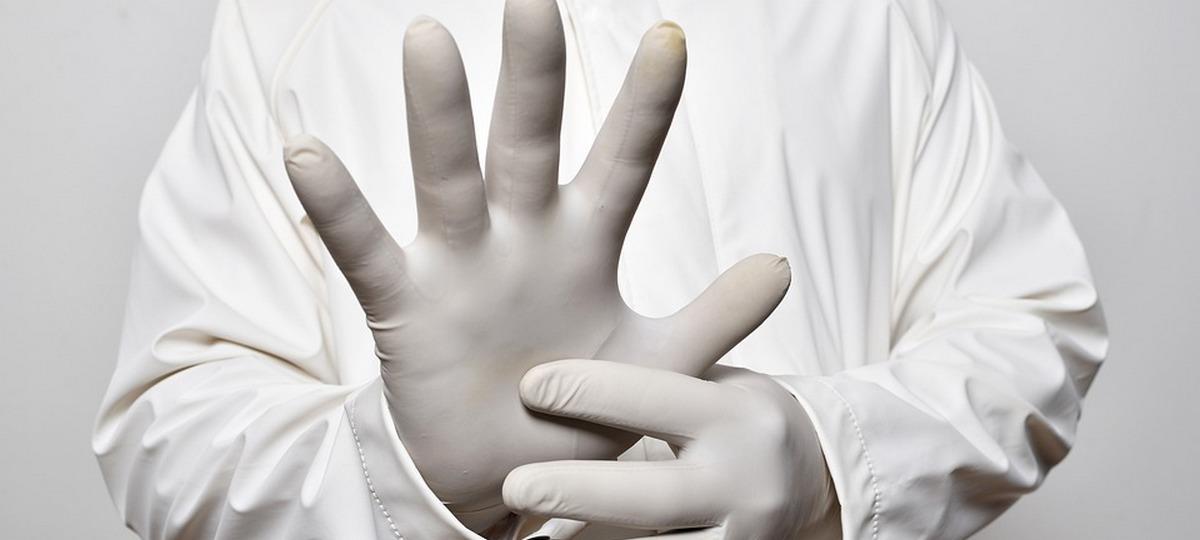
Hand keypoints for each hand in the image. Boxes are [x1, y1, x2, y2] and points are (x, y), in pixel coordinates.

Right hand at [282, 0, 791, 526]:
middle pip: (528, 141)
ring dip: (438, 116)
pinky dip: (338, 209)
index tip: (669, 38)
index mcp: (584, 244)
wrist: (514, 478)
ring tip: (429, 43)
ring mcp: (460, 265)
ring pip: (448, 177)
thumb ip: (716, 316)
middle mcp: (521, 238)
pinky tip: (308, 155)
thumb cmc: (583, 411)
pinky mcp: (406, 308)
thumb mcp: (659, 364)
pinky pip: (366, 252)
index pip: (621, 162)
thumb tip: (780, 265)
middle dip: (535, 74)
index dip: (644, 106)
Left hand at [504, 361, 837, 539]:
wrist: (808, 475)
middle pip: (654, 498)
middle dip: (580, 492)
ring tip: (529, 539)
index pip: (657, 399)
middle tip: (515, 486)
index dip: (591, 391)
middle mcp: (744, 485)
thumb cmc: (731, 416)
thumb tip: (546, 376)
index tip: (530, 385)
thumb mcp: (711, 381)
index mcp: (736, 418)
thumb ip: (651, 382)